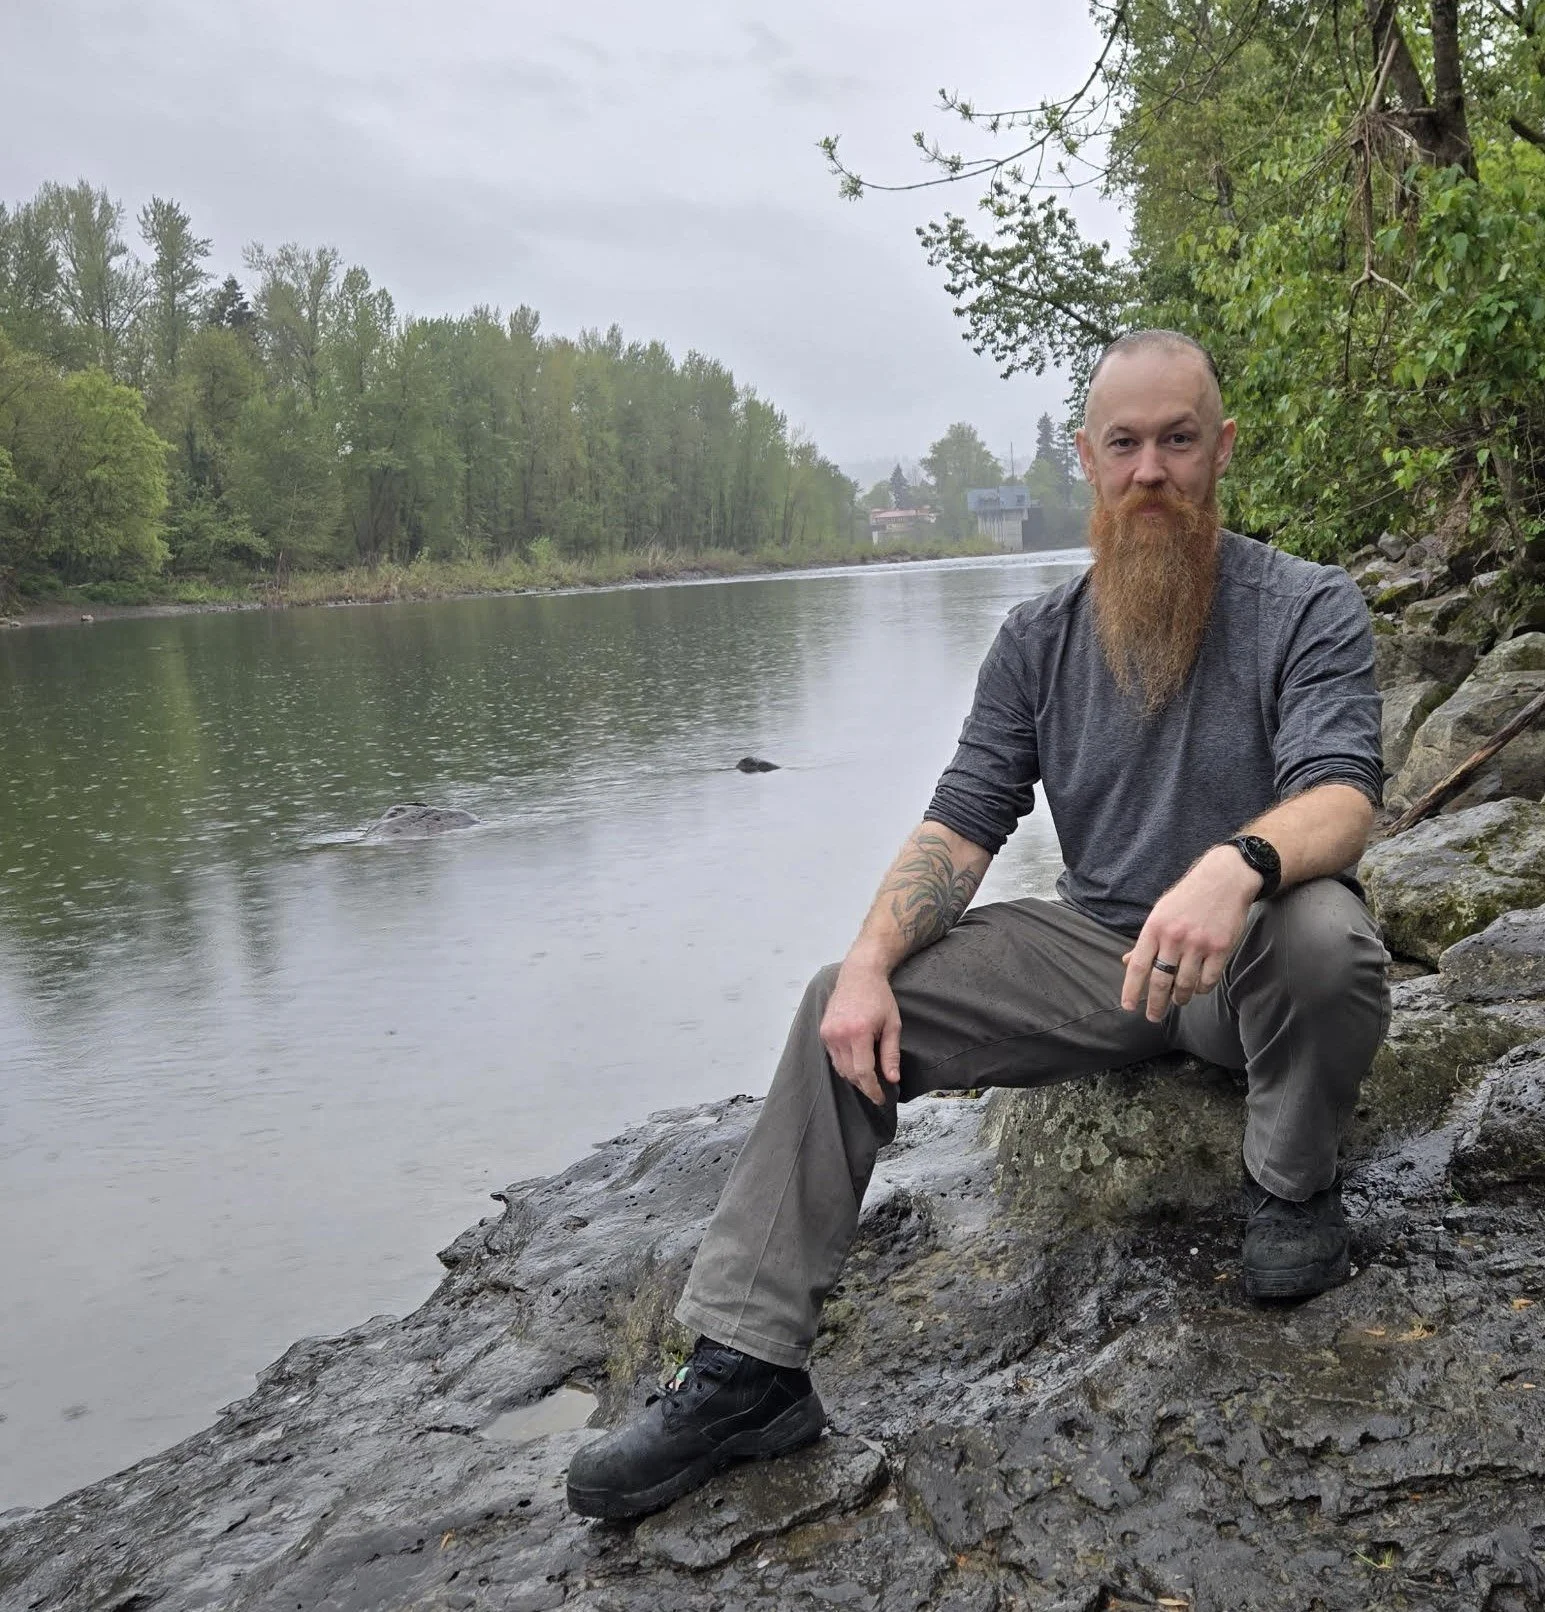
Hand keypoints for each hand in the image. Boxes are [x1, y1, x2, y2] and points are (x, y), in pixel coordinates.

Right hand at [820, 959, 901, 1104]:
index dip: (872, 1089)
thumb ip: (891, 1054)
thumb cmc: (879, 997)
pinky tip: (857, 1061)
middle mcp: (839, 1034)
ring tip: (869, 1078)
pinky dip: (845, 1064)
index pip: (863, 1072)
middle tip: (878, 1091)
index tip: (880, 1099)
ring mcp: (828, 1033)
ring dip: (854, 1076)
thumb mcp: (893, 1025)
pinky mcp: (823, 1031)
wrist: (859, 974)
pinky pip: (834, 1057)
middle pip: (850, 1073)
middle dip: (864, 1086)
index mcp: (858, 1032)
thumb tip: (892, 1079)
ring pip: (840, 1067)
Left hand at [1121, 846, 1261, 1022]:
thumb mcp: (1160, 913)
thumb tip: (1128, 963)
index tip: (1128, 1006)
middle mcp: (1174, 937)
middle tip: (1153, 1017)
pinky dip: (1201, 989)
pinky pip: (1208, 980)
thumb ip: (1147, 940)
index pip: (1139, 966)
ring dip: (1180, 997)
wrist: (1224, 879)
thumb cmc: (1187, 898)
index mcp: (1155, 928)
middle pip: (1160, 981)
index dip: (1131, 989)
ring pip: (1185, 984)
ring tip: (1177, 1000)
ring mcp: (1199, 944)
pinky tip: (1197, 988)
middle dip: (1155, 1004)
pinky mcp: (1221, 948)